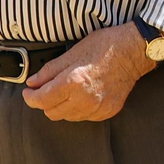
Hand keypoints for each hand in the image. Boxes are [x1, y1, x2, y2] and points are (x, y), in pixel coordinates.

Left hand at [21, 24, 153, 121]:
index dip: (30, 97)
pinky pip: (84, 117)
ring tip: (68, 90)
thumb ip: (50, 70)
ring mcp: (97, 108)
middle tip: (48, 89)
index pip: (41, 100)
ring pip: (67, 117)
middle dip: (45, 102)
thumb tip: (33, 82)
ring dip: (62, 106)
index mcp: (73, 82)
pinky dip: (79, 108)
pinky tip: (83, 95)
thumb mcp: (73, 52)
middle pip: (51, 113)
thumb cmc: (105, 46)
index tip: (29, 92)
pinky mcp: (107, 111)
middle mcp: (84, 99)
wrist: (134, 51)